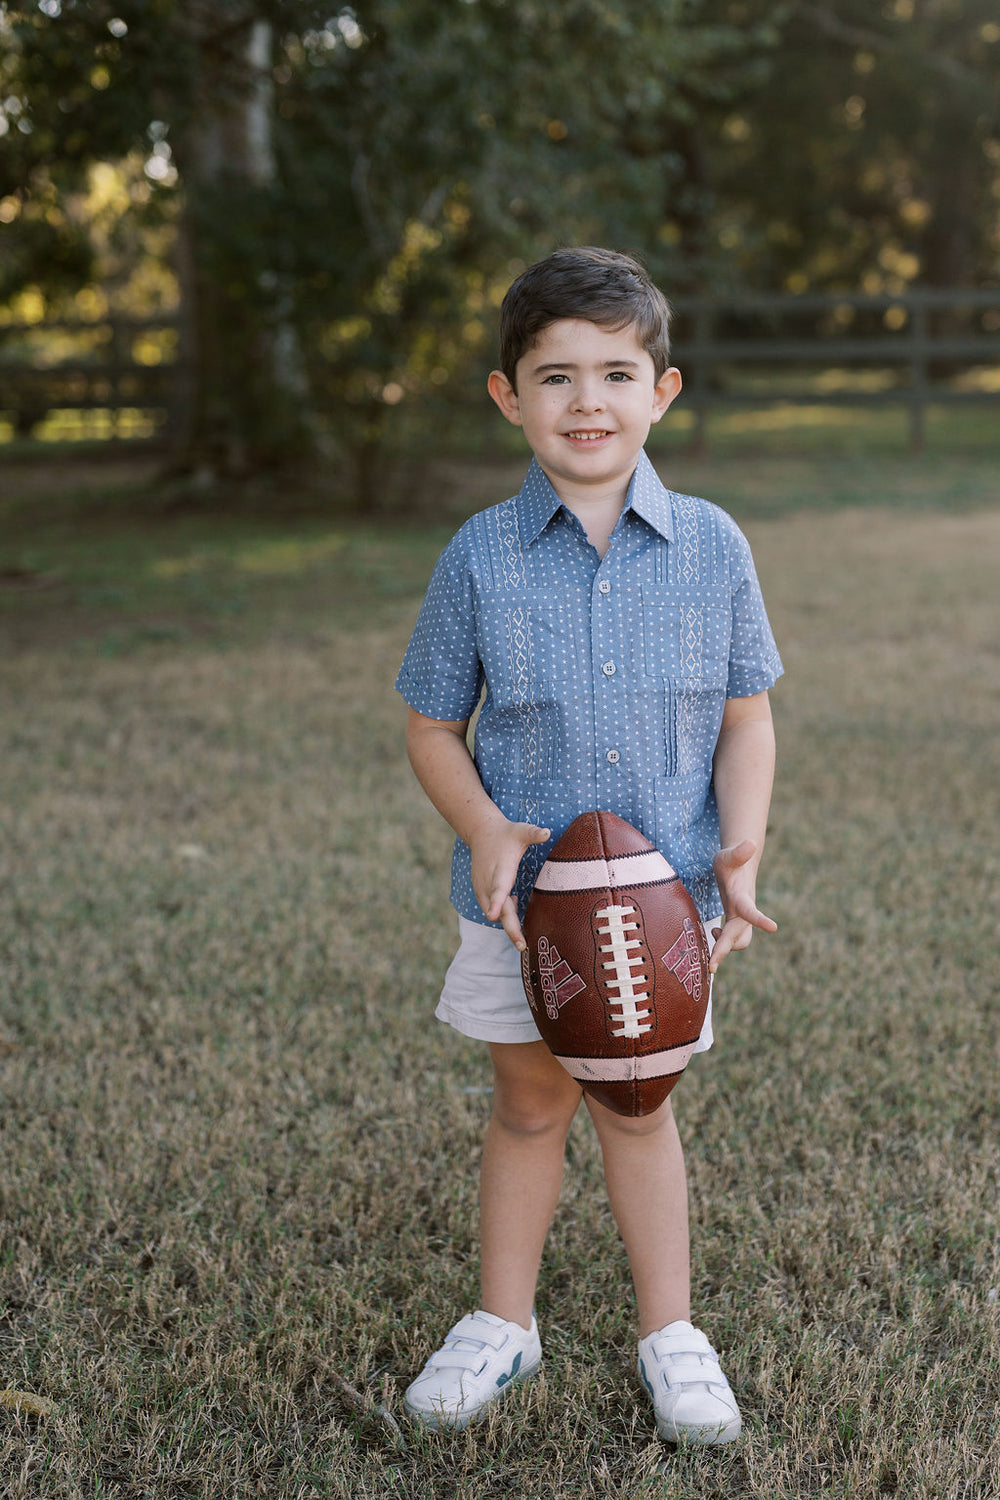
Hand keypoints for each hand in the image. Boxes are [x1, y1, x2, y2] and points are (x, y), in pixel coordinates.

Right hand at [470, 818, 550, 949]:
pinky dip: (503, 913)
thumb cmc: (506, 834)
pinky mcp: (481, 894)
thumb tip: (547, 832)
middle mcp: (488, 883)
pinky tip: (515, 901)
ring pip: (495, 914)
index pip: (498, 888)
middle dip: (509, 928)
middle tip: (522, 945)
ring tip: (521, 917)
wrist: (482, 834)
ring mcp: (482, 890)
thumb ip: (533, 833)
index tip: (494, 914)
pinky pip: (493, 911)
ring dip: (508, 922)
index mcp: (500, 869)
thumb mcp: (520, 830)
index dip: (497, 902)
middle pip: (498, 910)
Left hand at [709, 838, 776, 972]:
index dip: (760, 920)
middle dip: (726, 950)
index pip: (751, 911)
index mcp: (743, 897)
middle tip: (712, 966)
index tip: (774, 927)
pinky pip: (730, 941)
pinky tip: (712, 931)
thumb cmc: (732, 862)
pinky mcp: (733, 923)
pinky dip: (720, 944)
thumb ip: (739, 851)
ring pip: (740, 942)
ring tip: (711, 939)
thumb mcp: (730, 855)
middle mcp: (743, 913)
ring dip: (725, 949)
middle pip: (740, 937)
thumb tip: (750, 842)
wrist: (738, 869)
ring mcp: (739, 919)